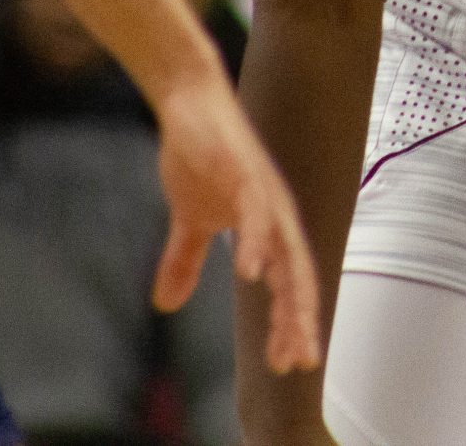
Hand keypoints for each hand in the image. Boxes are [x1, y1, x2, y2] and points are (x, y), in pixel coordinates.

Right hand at [151, 78, 322, 374]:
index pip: (288, 283)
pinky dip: (257, 246)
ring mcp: (265, 196)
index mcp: (269, 228)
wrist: (189, 103)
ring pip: (288, 255)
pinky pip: (257, 217)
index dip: (291, 322)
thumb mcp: (189, 219)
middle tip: (299, 361)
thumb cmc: (198, 158)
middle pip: (298, 277)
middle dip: (299, 321)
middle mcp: (277, 216)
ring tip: (289, 335)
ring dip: (290, 297)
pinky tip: (252, 276)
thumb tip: (165, 305)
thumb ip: (185, 261)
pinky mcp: (246, 175)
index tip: (290, 362)